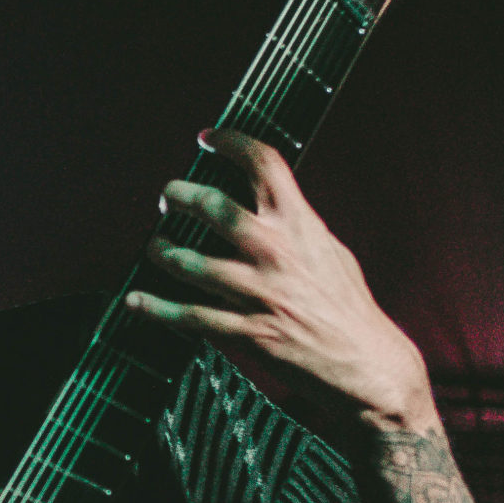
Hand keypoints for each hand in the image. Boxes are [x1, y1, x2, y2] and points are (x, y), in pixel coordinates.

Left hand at [126, 129, 435, 431]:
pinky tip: (137, 301)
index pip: (264, 164)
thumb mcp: (329, 250)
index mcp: (300, 225)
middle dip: (180, 195)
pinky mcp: (247, 331)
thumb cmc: (348, 306)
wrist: (366, 364)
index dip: (231, 142)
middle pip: (214, 207)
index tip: (208, 138)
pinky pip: (190, 317)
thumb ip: (295, 225)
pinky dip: (157, 309)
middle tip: (168, 196)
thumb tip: (266, 203)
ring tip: (156, 246)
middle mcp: (276, 252)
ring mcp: (259, 292)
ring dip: (164, 252)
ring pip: (192, 263)